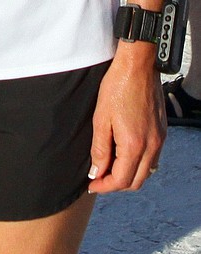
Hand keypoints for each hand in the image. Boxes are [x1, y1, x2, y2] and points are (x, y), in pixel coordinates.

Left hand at [88, 45, 164, 193]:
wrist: (137, 67)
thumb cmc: (117, 87)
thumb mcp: (101, 118)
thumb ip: (99, 149)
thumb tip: (97, 171)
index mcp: (134, 145)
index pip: (120, 180)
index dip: (104, 186)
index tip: (92, 184)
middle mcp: (151, 147)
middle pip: (136, 182)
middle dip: (116, 185)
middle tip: (99, 178)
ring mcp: (159, 140)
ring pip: (146, 172)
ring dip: (128, 175)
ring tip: (110, 167)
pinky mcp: (162, 132)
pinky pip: (152, 159)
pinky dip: (139, 164)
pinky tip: (124, 154)